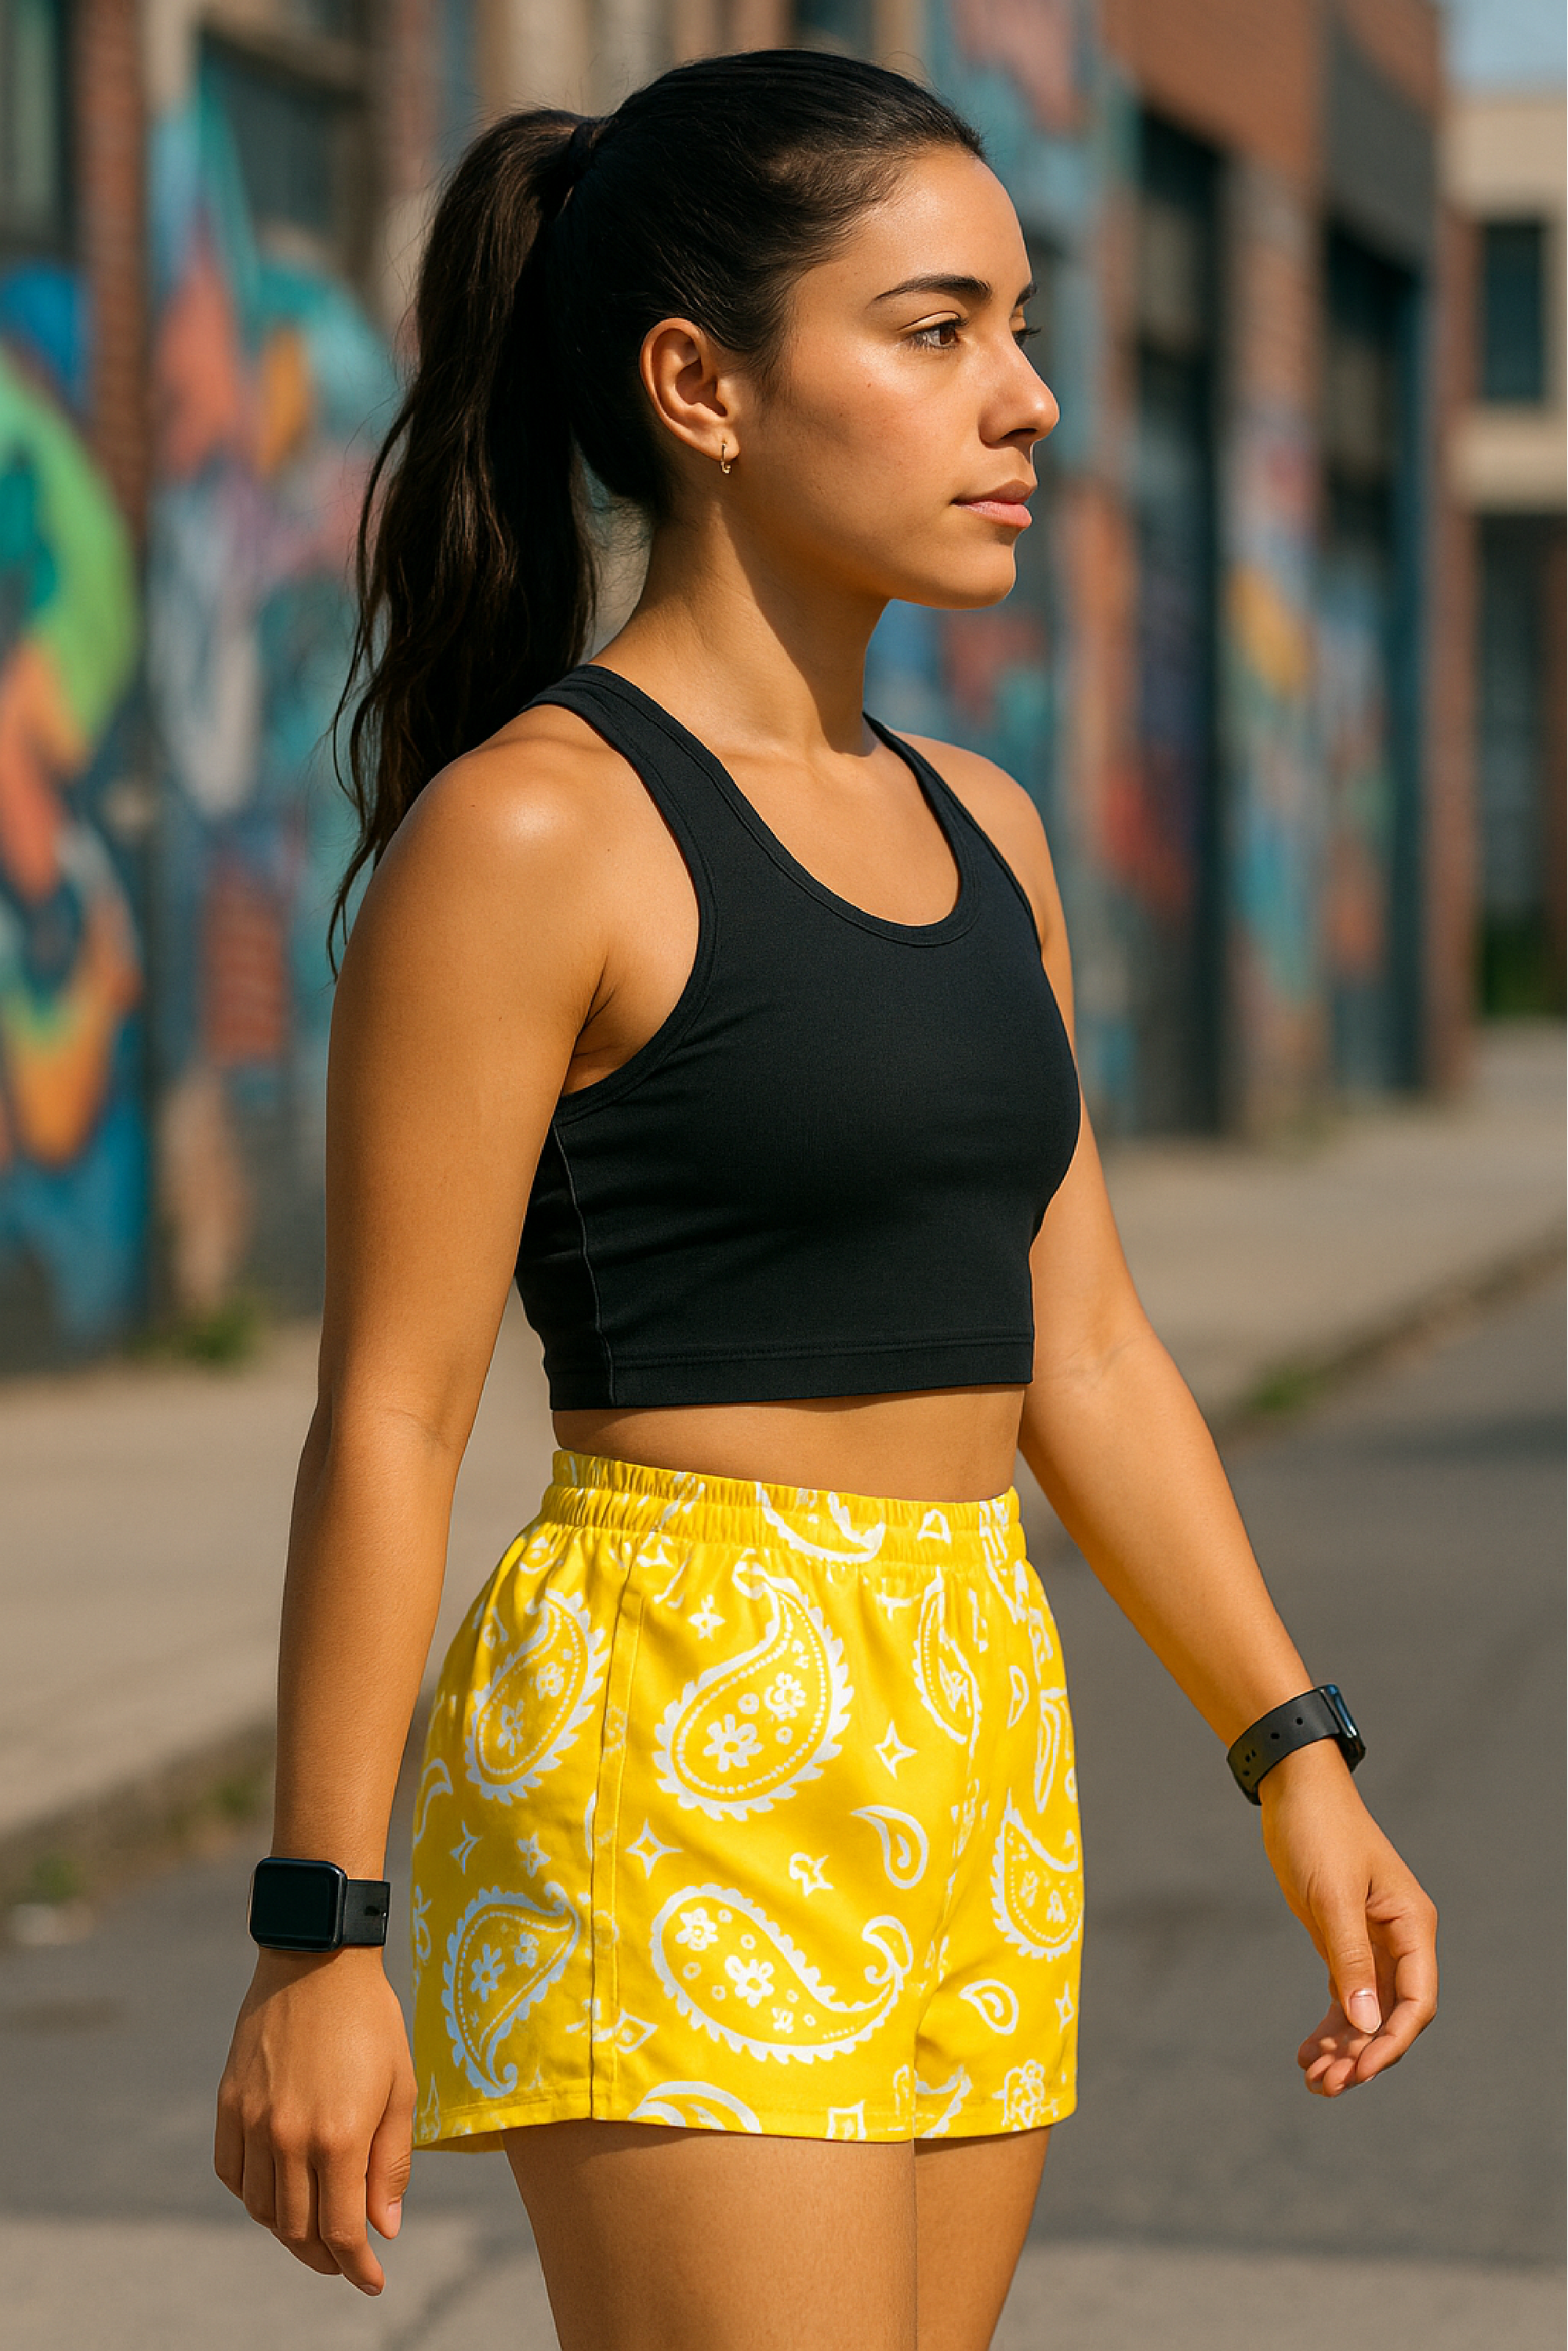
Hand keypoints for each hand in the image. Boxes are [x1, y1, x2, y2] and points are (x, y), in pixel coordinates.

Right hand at [215, 1945, 415, 2292]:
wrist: (317, 1959)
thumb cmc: (371, 2020)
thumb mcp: (400, 2087)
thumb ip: (391, 2163)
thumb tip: (383, 2229)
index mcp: (340, 2136)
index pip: (342, 2230)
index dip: (358, 2266)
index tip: (372, 2281)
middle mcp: (290, 2137)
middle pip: (298, 2229)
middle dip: (325, 2257)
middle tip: (346, 2260)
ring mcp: (253, 2122)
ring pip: (263, 2209)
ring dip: (289, 2231)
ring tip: (315, 2228)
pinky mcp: (228, 2104)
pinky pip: (232, 2174)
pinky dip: (253, 2196)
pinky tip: (276, 2191)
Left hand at [1257, 1741, 1437, 2096]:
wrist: (1293, 1789)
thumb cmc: (1319, 1831)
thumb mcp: (1332, 1895)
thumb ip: (1348, 1958)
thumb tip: (1366, 2022)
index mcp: (1411, 1927)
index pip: (1416, 2002)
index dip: (1391, 2042)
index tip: (1359, 2071)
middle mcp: (1398, 1940)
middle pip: (1391, 2016)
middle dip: (1362, 2054)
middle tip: (1325, 2085)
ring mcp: (1371, 1944)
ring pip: (1366, 2013)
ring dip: (1344, 2049)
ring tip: (1313, 2079)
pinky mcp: (1342, 1943)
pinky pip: (1344, 1998)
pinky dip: (1329, 2027)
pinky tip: (1307, 2053)